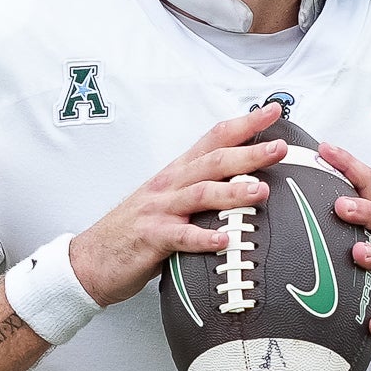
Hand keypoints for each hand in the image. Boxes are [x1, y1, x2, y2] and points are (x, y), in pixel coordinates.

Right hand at [65, 103, 294, 306]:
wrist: (91, 259)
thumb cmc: (136, 232)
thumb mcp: (170, 203)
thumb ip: (203, 192)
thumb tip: (246, 186)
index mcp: (177, 174)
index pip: (214, 139)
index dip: (244, 124)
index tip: (272, 111)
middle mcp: (169, 186)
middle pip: (213, 162)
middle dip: (248, 153)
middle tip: (279, 147)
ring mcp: (159, 211)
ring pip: (200, 194)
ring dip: (232, 191)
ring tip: (261, 191)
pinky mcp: (151, 239)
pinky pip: (180, 237)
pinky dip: (203, 238)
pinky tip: (225, 241)